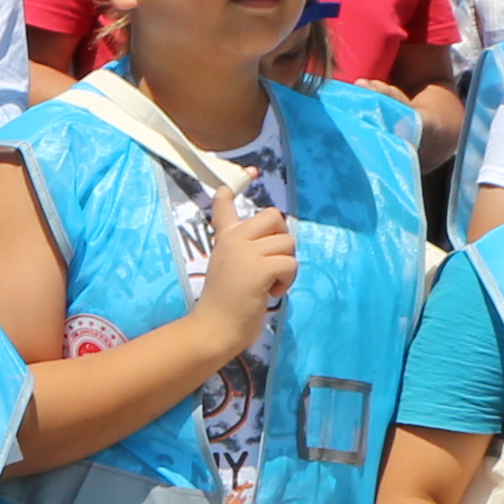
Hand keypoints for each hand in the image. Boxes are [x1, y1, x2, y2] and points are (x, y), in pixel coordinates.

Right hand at [195, 188, 299, 339]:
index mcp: (225, 239)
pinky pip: (289, 263)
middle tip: (273, 262)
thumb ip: (243, 251)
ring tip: (270, 283)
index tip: (243, 175)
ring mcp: (246, 252)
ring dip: (286, 266)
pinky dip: (286, 280)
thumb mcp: (229, 269)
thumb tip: (270, 239)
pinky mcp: (259, 268)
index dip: (232, 189)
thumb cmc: (223, 304)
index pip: (225, 206)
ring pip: (287, 243)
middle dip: (282, 239)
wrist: (214, 328)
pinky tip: (271, 292)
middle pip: (274, 217)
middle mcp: (234, 240)